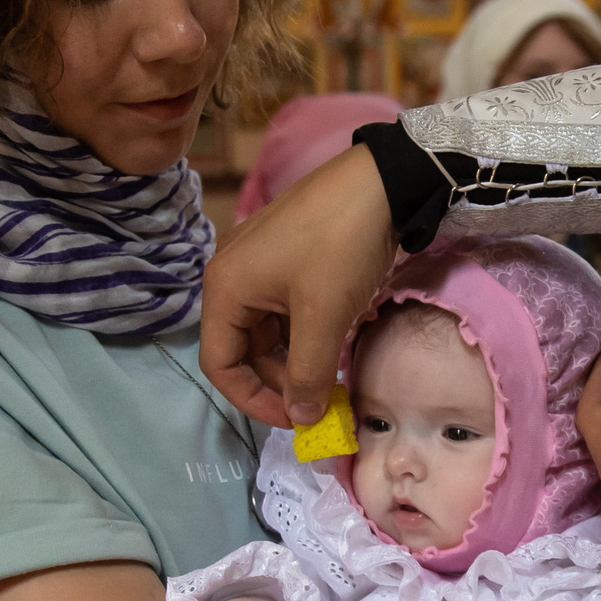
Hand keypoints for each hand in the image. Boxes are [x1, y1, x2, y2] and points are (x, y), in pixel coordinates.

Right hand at [201, 143, 397, 425]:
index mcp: (225, 289)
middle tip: (320, 402)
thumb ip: (308, 374)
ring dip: (294, 361)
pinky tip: (332, 348)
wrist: (381, 181)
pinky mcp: (286, 258)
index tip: (296, 418)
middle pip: (243, 350)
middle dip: (278, 382)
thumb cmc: (341, 247)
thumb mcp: (324, 317)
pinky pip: (284, 311)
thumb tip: (303, 419)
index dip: (253, 400)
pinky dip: (304, 336)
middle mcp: (232, 276)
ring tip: (330, 380)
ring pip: (267, 333)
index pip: (219, 364)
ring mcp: (259, 265)